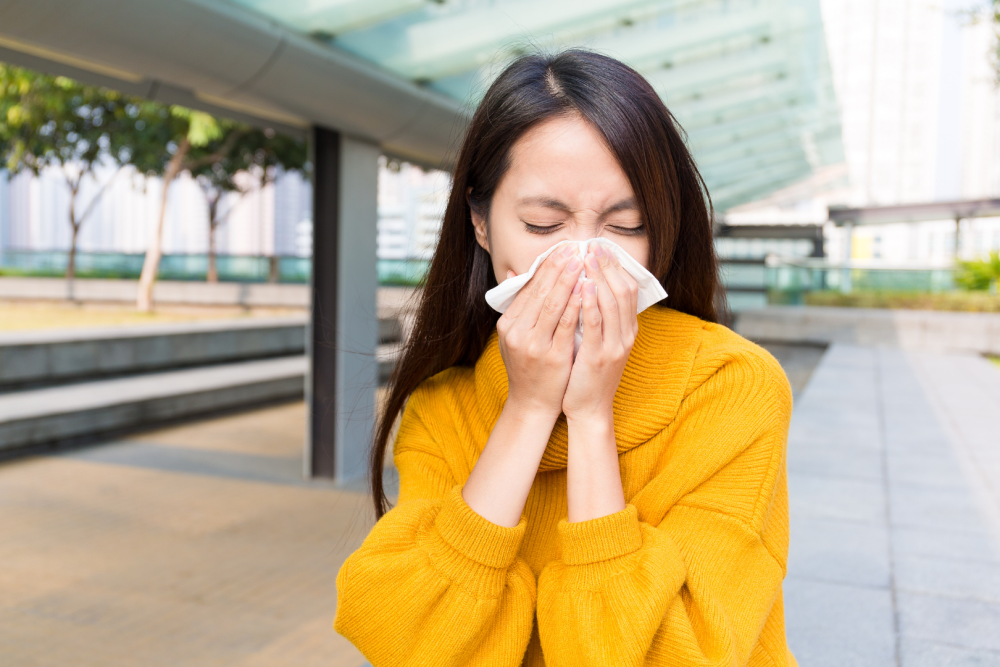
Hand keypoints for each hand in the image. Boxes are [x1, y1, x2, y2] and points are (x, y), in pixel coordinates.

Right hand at [496, 243, 583, 419]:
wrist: (532, 403)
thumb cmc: (528, 367)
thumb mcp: (515, 336)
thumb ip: (518, 306)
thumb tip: (517, 272)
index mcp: (508, 325)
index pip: (529, 288)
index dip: (546, 266)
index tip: (561, 249)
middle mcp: (517, 333)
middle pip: (540, 292)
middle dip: (558, 267)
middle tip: (573, 248)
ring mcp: (534, 345)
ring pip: (553, 305)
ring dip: (568, 280)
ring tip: (581, 261)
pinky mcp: (553, 356)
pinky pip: (566, 325)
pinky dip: (576, 305)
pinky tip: (585, 291)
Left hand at [561, 241, 638, 421]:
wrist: (589, 409)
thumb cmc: (588, 374)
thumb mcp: (599, 342)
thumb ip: (597, 317)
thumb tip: (586, 286)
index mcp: (626, 330)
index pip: (628, 289)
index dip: (615, 267)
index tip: (601, 248)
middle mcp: (625, 335)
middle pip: (623, 291)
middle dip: (607, 266)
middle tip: (593, 246)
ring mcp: (614, 346)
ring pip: (612, 303)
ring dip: (599, 278)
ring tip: (587, 259)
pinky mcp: (599, 357)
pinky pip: (596, 324)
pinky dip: (590, 303)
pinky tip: (582, 287)